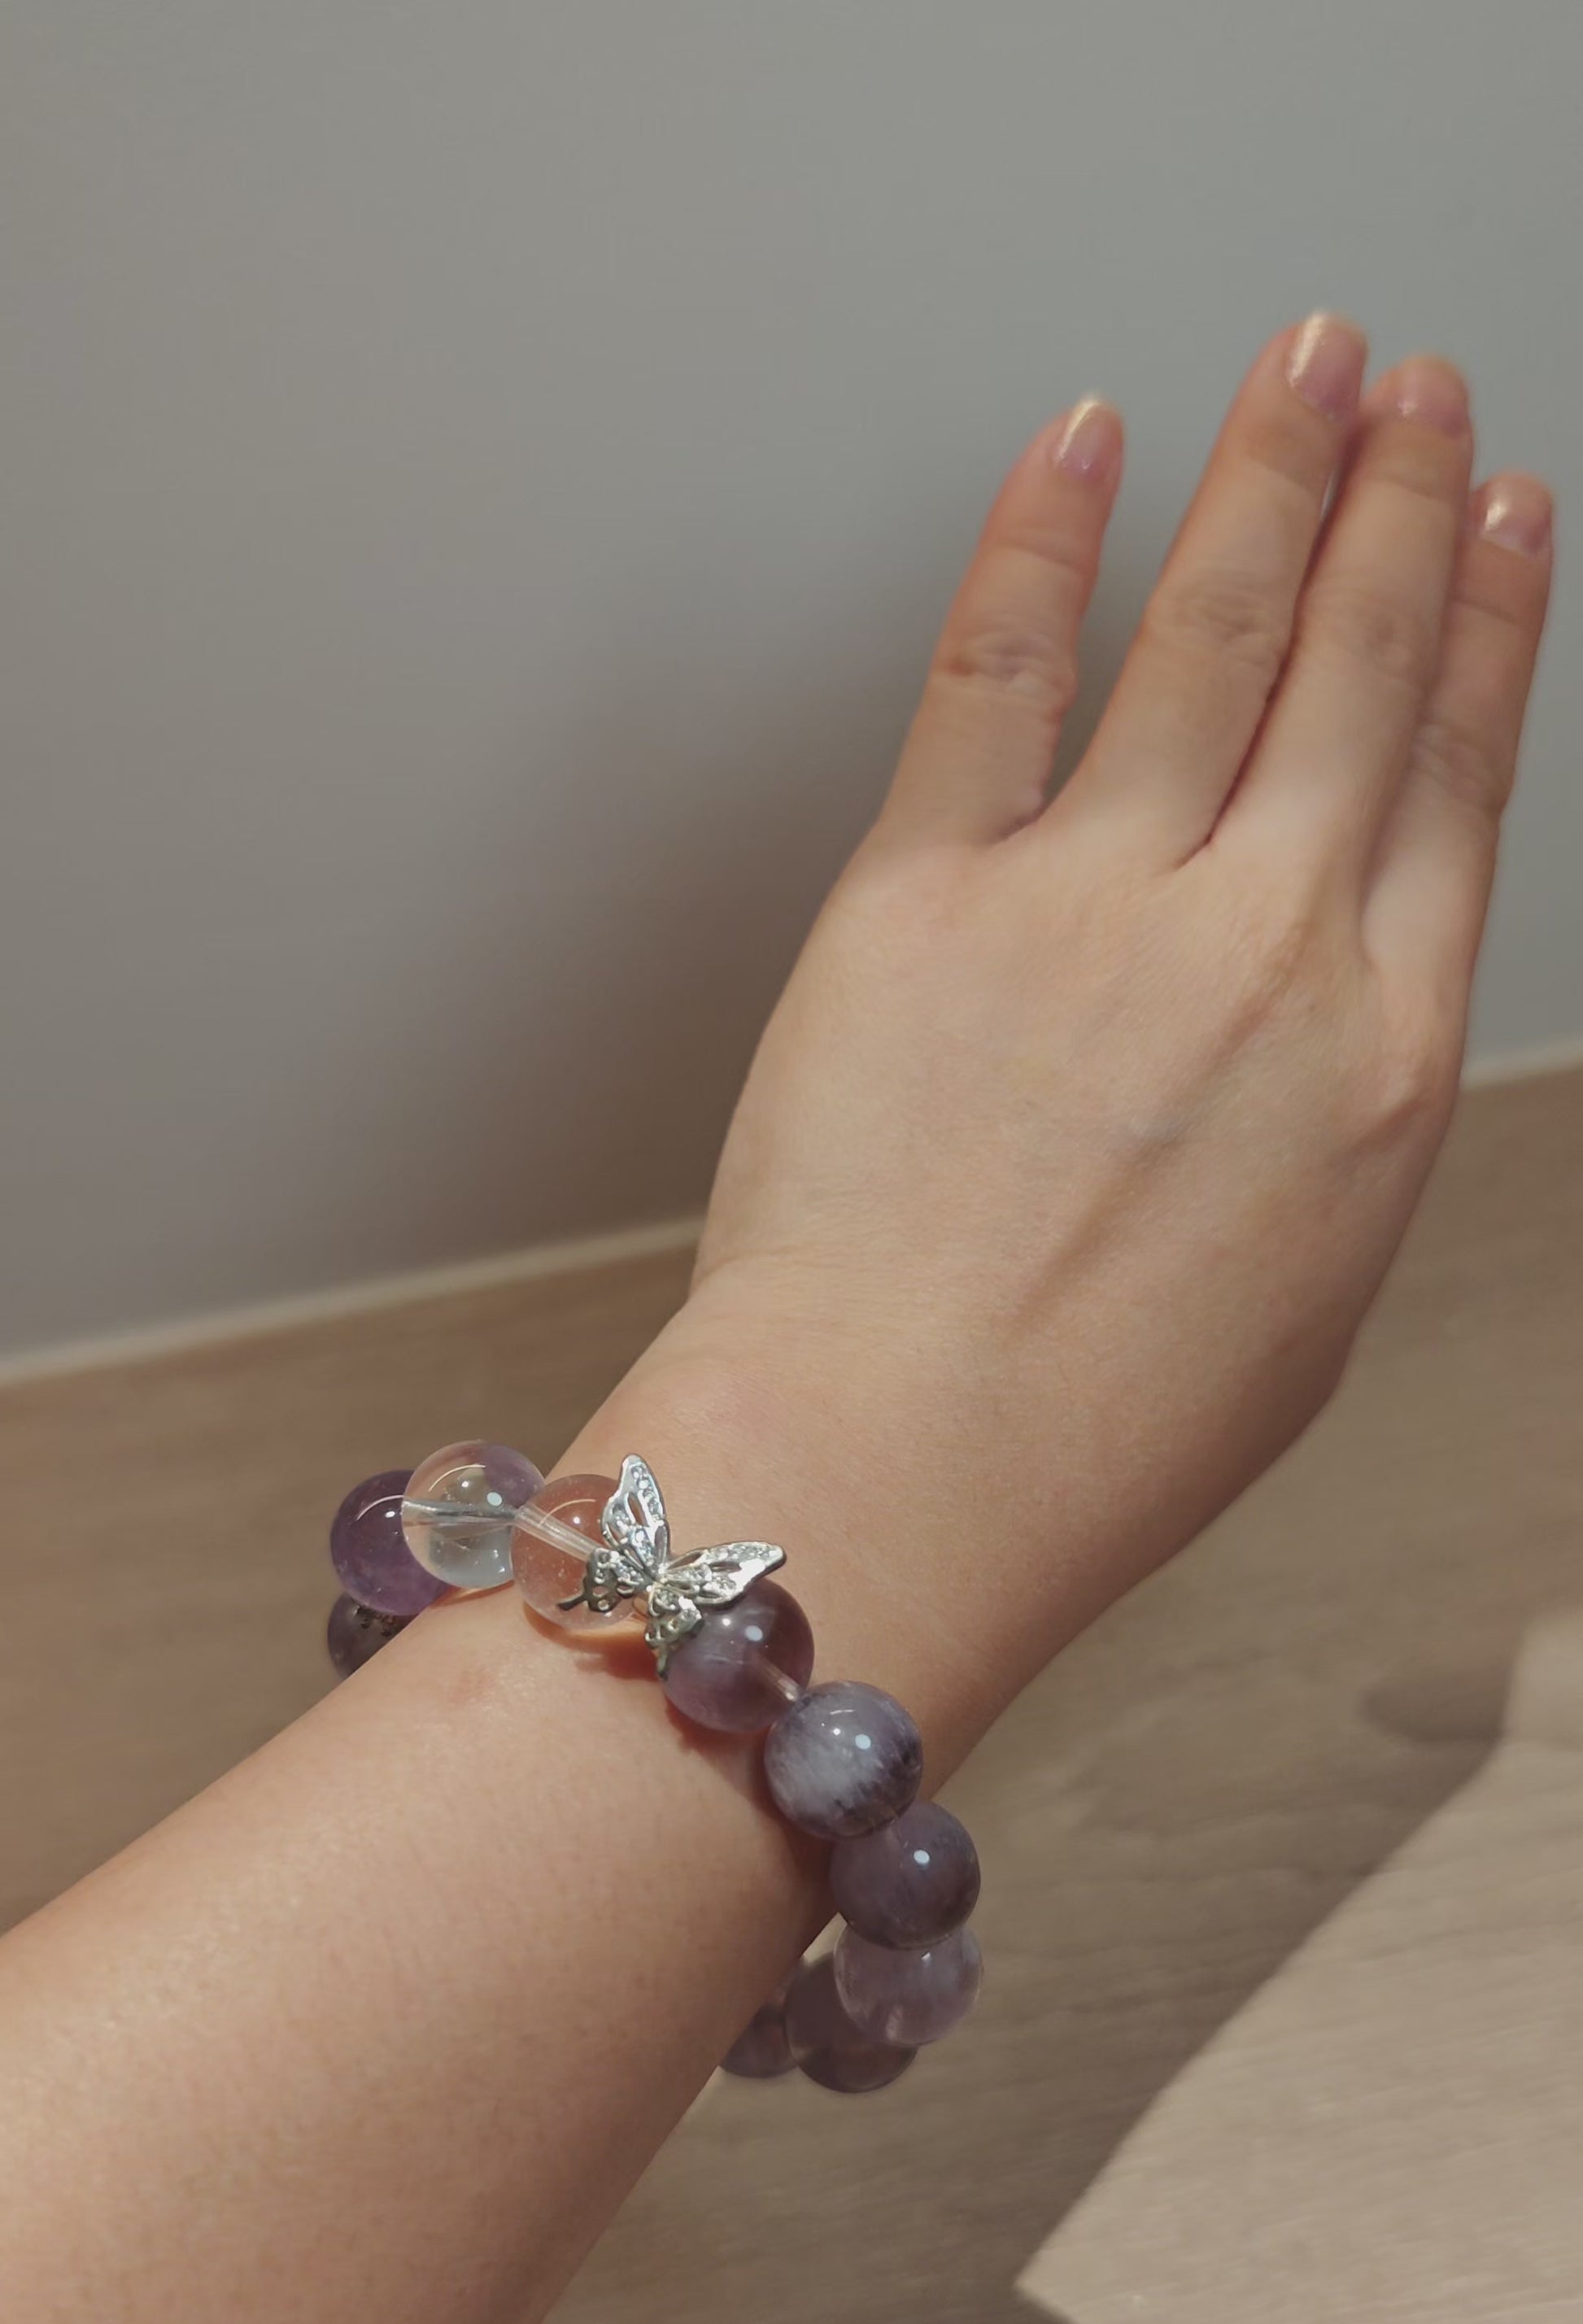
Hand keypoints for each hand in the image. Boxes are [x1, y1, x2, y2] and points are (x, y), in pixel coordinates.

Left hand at [589, 317, 1551, 1761]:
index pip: (1457, 784)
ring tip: (1312, 361)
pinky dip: (1046, 541)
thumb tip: (1323, 1021)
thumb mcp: (1301, 1294)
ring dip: (1275, 474)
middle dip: (1401, 503)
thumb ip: (1331, 1119)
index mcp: (1377, 1060)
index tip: (1508, 523)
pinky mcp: (926, 893)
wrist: (899, 1477)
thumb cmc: (1088, 1439)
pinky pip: (998, 672)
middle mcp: (1261, 950)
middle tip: (1422, 388)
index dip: (1488, 629)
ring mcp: (1095, 903)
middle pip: (1359, 670)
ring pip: (1213, 631)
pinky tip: (1088, 444)